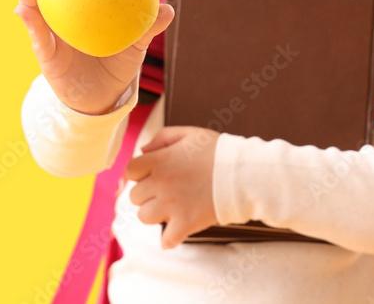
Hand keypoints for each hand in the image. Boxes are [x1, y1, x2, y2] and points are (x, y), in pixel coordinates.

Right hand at [13, 0, 174, 114]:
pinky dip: (29, 19)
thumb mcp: (136, 43)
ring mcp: (49, 31)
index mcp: (82, 7)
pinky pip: (35, 33)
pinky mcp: (44, 52)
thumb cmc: (118, 62)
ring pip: (33, 3)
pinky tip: (23, 8)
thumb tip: (167, 9)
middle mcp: (62, 14)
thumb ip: (148, 26)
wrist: (104, 96)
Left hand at [125, 126, 219, 249]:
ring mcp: (171, 205)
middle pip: (135, 196)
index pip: (130, 171)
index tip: (152, 174)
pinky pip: (166, 239)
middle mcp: (161, 183)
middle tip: (166, 190)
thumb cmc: (218, 151)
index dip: (139, 173)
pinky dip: (170, 238)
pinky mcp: (185, 224)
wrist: (244, 173)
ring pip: (144, 217)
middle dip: (148, 193)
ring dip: (155, 213)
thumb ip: (162, 137)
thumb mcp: (190, 134)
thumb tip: (143, 150)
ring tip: (172, 208)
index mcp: (160, 161)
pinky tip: (177, 231)